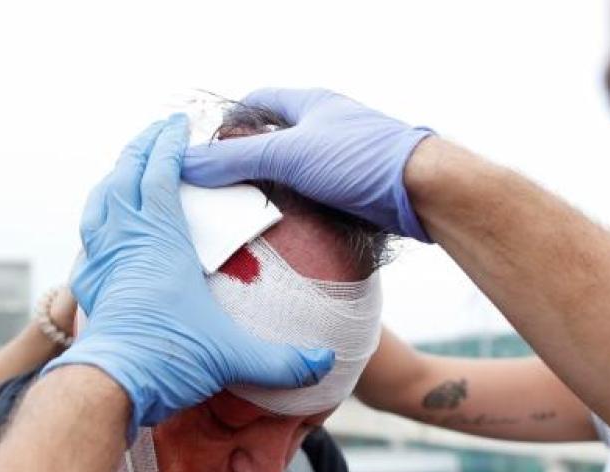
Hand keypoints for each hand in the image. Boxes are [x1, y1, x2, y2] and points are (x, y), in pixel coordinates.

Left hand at [48, 115, 333, 435]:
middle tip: (156, 132)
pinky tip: (104, 229)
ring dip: (114, 178)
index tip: (178, 123)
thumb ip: (282, 360)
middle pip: (125, 174)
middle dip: (141, 147)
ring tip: (127, 170)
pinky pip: (89, 239)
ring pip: (100, 202)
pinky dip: (97, 221)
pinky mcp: (88, 286)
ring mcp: (101, 261)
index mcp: (160, 238)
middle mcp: (126, 239)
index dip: (169, 143)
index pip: (160, 171)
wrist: (110, 386)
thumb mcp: (234, 357)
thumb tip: (324, 361)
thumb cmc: (170, 357)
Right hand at [182, 88, 434, 241]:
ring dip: (271, 193)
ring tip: (244, 216)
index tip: (207, 154)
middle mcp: (324, 127)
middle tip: (220, 193)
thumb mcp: (289, 154)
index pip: (256, 103)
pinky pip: (312, 198)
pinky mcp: (352, 189)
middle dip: (246, 165)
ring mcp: (339, 159)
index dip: (228, 125)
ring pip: (292, 174)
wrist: (421, 191)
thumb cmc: (362, 160)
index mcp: (309, 104)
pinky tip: (281, 230)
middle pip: (271, 142)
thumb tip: (187, 163)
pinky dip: (295, 212)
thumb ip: (237, 159)